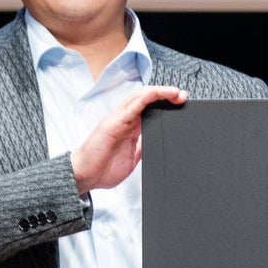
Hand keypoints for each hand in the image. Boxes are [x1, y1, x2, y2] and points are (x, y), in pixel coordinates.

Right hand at [71, 85, 186, 193]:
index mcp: (130, 127)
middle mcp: (125, 119)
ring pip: (140, 96)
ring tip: (176, 93)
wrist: (84, 176)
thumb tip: (158, 142)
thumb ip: (143, 146)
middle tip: (183, 97)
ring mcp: (118, 119)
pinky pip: (131, 106)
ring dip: (160, 92)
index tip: (181, 104)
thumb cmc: (102, 167)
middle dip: (167, 94)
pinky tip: (156, 94)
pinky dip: (146, 97)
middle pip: (147, 98)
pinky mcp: (113, 123)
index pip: (150, 108)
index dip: (165, 103)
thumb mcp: (132, 157)